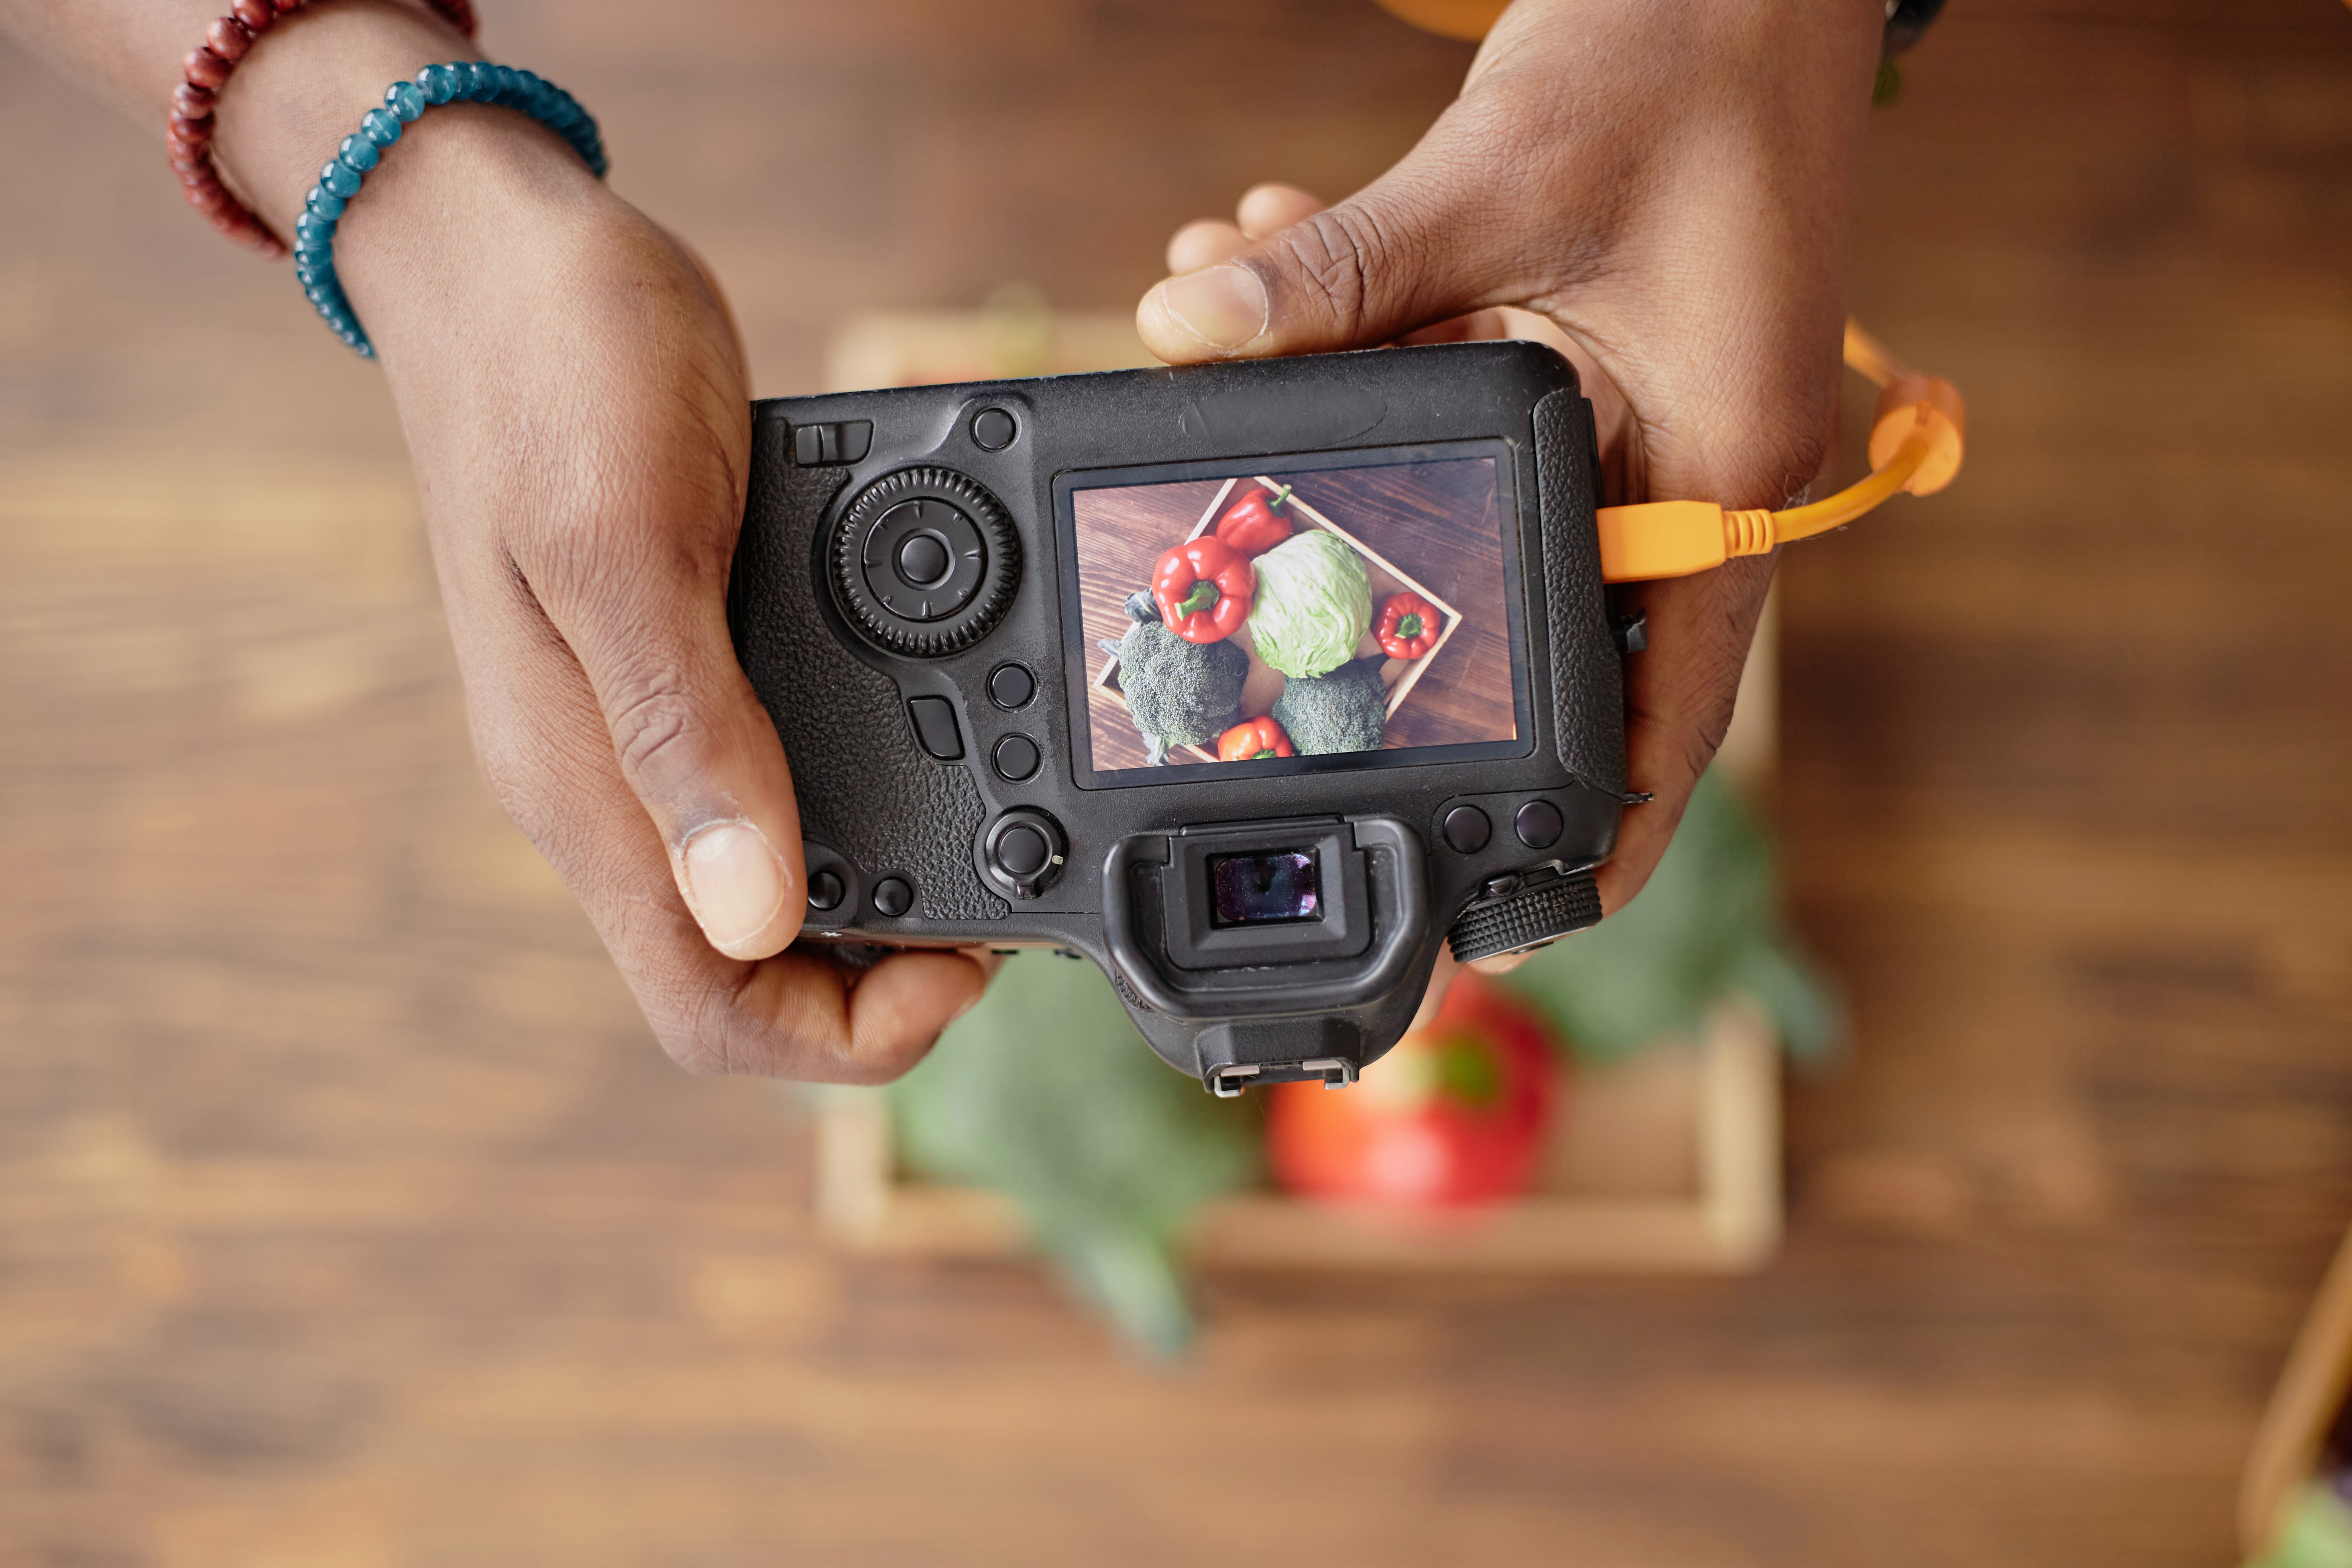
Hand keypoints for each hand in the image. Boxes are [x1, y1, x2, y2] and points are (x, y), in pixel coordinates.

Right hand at [203, 8, 991, 1079]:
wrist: (507, 252)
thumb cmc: (553, 367)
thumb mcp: (624, 540)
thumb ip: (683, 730)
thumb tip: (754, 913)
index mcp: (584, 783)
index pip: (705, 1001)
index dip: (842, 1037)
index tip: (963, 980)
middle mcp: (612, 780)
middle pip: (747, 962)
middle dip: (882, 975)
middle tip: (1001, 904)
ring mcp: (643, 724)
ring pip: (770, 878)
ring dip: (885, 888)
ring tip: (995, 819)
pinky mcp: (683, 660)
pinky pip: (774, 771)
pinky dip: (868, 784)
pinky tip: (939, 731)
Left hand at [1138, 0, 1883, 921]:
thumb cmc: (1676, 59)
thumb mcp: (1494, 176)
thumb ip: (1339, 271)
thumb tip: (1186, 329)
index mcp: (1722, 459)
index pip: (1669, 697)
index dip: (1601, 821)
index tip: (1523, 914)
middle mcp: (1698, 459)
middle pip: (1551, 613)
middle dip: (1404, 615)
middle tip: (1276, 660)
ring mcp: (1653, 415)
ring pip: (1489, 501)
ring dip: (1361, 456)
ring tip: (1225, 398)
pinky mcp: (1603, 360)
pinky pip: (1481, 413)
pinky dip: (1381, 373)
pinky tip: (1267, 292)